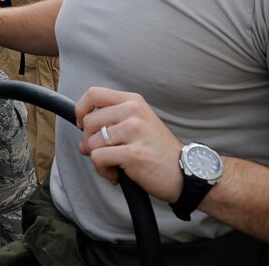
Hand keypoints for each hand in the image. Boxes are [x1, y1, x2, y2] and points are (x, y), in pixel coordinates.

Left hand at [75, 86, 184, 201]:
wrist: (187, 174)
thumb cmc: (158, 152)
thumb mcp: (137, 128)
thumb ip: (109, 128)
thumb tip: (81, 143)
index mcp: (133, 101)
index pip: (93, 94)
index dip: (81, 110)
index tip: (83, 126)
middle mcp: (133, 111)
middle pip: (89, 121)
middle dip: (90, 142)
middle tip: (106, 154)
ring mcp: (134, 131)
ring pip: (91, 142)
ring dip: (98, 159)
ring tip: (115, 166)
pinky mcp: (133, 153)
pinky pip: (98, 158)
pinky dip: (103, 171)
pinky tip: (117, 175)